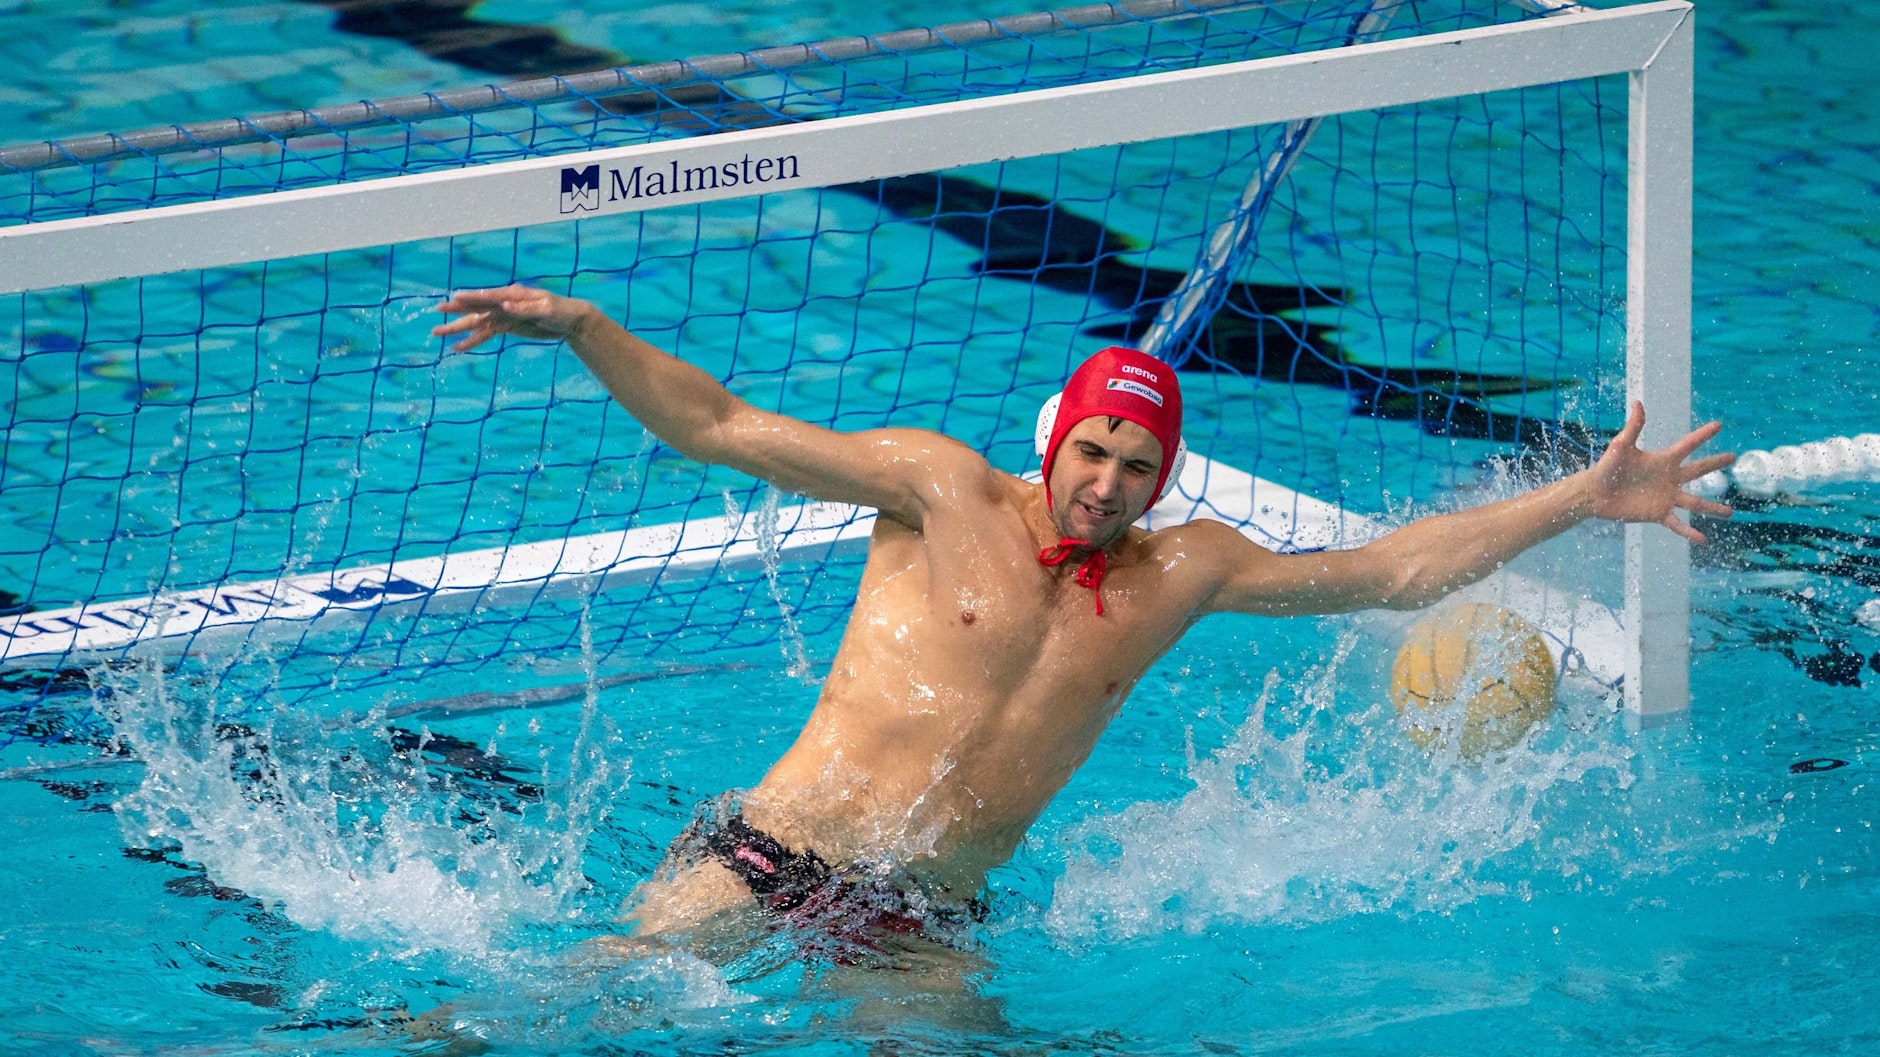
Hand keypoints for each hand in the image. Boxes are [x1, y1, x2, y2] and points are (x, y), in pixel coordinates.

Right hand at [430, 284, 594, 351]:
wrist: (570, 321)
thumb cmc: (561, 310)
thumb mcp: (546, 309)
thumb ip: (525, 308)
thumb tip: (505, 305)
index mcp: (513, 295)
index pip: (489, 295)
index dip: (473, 297)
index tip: (455, 298)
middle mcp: (504, 303)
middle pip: (477, 308)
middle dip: (457, 311)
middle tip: (437, 312)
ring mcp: (504, 315)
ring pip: (477, 322)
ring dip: (459, 328)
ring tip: (438, 333)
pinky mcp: (507, 326)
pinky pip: (486, 333)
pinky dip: (472, 340)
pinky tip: (458, 347)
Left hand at [1588, 401, 1734, 543]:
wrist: (1595, 493)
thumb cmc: (1607, 468)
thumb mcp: (1621, 446)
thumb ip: (1633, 427)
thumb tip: (1638, 402)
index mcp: (1663, 460)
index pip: (1688, 445)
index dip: (1703, 435)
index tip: (1719, 425)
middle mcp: (1669, 478)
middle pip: (1698, 470)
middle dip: (1715, 463)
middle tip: (1733, 457)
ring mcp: (1666, 497)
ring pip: (1695, 503)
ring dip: (1712, 508)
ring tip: (1730, 512)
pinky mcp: (1658, 513)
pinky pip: (1677, 524)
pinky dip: (1688, 532)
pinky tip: (1703, 539)